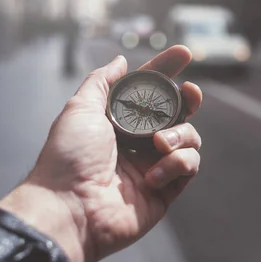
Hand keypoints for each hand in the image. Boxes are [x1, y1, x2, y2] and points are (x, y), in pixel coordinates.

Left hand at [0, 46, 202, 261]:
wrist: (70, 208)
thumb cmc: (69, 157)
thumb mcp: (80, 109)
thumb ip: (102, 82)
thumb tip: (121, 61)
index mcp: (120, 122)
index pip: (149, 91)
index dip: (166, 70)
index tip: (183, 53)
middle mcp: (140, 142)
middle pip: (177, 113)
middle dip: (188, 99)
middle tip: (191, 92)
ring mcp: (155, 165)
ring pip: (190, 138)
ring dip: (181, 135)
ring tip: (159, 144)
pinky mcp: (166, 190)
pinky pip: (189, 166)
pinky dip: (177, 164)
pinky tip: (153, 176)